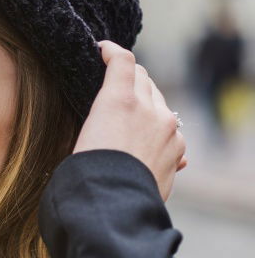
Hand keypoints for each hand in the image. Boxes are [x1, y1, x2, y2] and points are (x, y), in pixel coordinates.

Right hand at [73, 40, 187, 201]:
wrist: (113, 207)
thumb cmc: (86, 175)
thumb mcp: (80, 138)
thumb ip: (99, 116)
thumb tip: (103, 117)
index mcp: (119, 101)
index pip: (122, 61)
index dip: (111, 51)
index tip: (103, 50)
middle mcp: (149, 108)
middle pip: (143, 78)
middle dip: (130, 77)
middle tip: (115, 83)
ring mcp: (168, 129)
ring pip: (159, 103)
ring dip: (147, 104)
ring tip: (132, 117)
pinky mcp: (177, 150)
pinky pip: (171, 131)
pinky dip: (159, 132)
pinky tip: (148, 143)